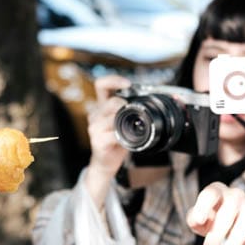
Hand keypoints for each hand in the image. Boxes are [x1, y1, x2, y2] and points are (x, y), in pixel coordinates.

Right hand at [83, 75, 130, 207]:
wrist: (104, 164)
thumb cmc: (115, 142)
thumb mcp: (121, 123)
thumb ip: (128, 111)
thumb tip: (150, 101)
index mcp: (101, 106)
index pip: (101, 85)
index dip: (114, 80)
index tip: (128, 84)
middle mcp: (95, 114)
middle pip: (110, 101)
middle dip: (126, 104)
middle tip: (137, 112)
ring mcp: (94, 128)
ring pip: (112, 116)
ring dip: (126, 120)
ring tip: (133, 127)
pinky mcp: (97, 141)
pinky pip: (114, 134)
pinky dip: (126, 136)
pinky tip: (130, 140)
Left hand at [186, 182, 244, 244]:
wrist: (233, 228)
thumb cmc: (211, 221)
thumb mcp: (198, 221)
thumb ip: (193, 219)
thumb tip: (196, 221)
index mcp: (216, 191)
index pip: (211, 194)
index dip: (204, 206)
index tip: (198, 221)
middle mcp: (235, 195)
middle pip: (227, 213)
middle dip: (216, 236)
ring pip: (243, 224)